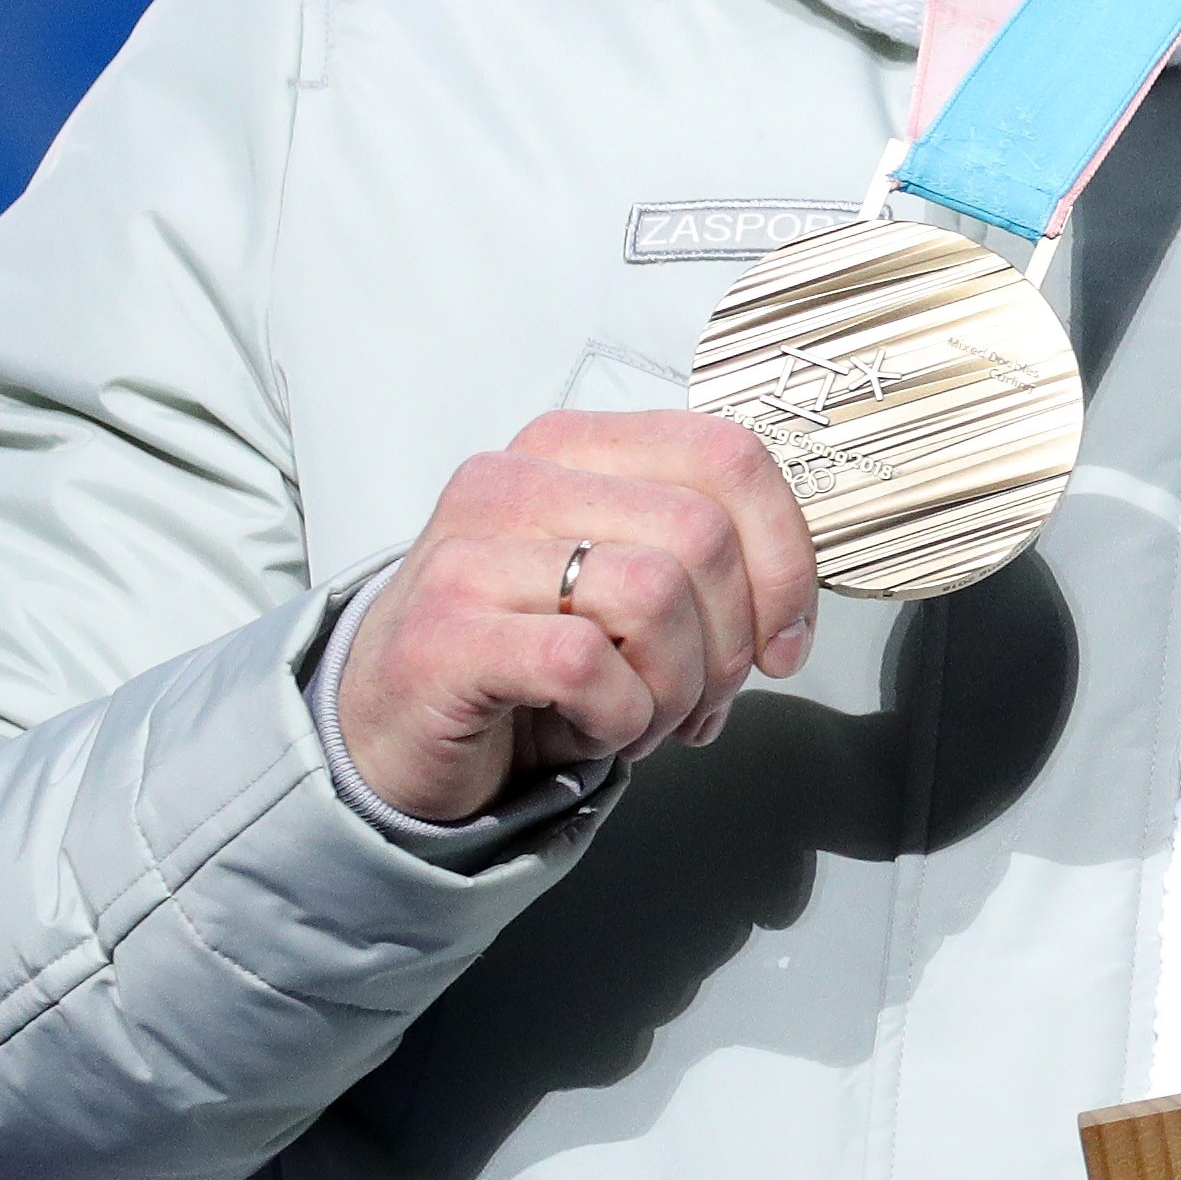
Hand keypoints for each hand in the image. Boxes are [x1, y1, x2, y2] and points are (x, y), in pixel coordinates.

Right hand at [333, 412, 820, 821]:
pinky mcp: (443, 635)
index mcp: (572, 446)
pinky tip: (589, 730)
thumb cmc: (527, 660)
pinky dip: (618, 719)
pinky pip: (587, 666)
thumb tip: (791, 610)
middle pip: (704, 535)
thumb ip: (703, 562)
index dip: (786, 558)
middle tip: (697, 702)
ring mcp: (469, 553)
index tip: (783, 641)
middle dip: (729, 644)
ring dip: (673, 688)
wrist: (388, 733)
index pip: (729, 455)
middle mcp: (516, 479)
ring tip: (637, 718)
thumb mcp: (620, 583)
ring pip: (654, 596)